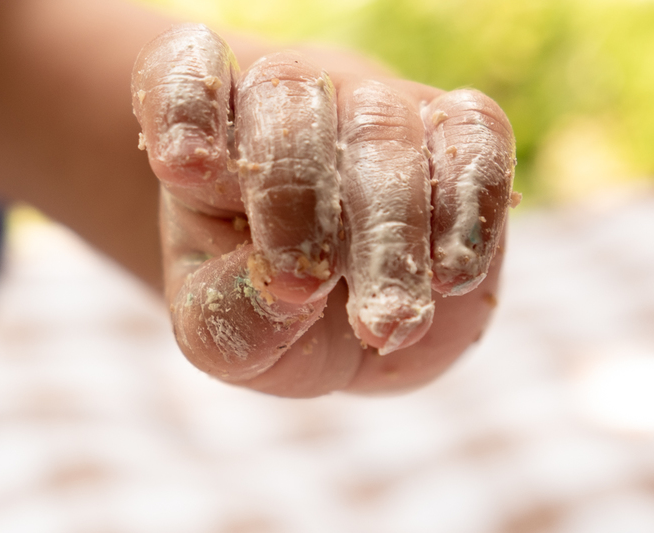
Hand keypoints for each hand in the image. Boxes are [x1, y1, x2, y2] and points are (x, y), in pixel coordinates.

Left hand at [132, 24, 516, 396]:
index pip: (180, 72)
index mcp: (208, 138)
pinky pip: (474, 137)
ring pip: (381, 129)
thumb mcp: (226, 339)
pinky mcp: (458, 135)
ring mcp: (377, 110)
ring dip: (385, 232)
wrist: (352, 324)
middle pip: (285, 102)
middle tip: (302, 288)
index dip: (183, 108)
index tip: (184, 166)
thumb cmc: (268, 314)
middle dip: (295, 198)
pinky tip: (449, 277)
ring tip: (384, 324)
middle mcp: (289, 103)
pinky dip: (466, 205)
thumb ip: (234, 320)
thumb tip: (289, 294)